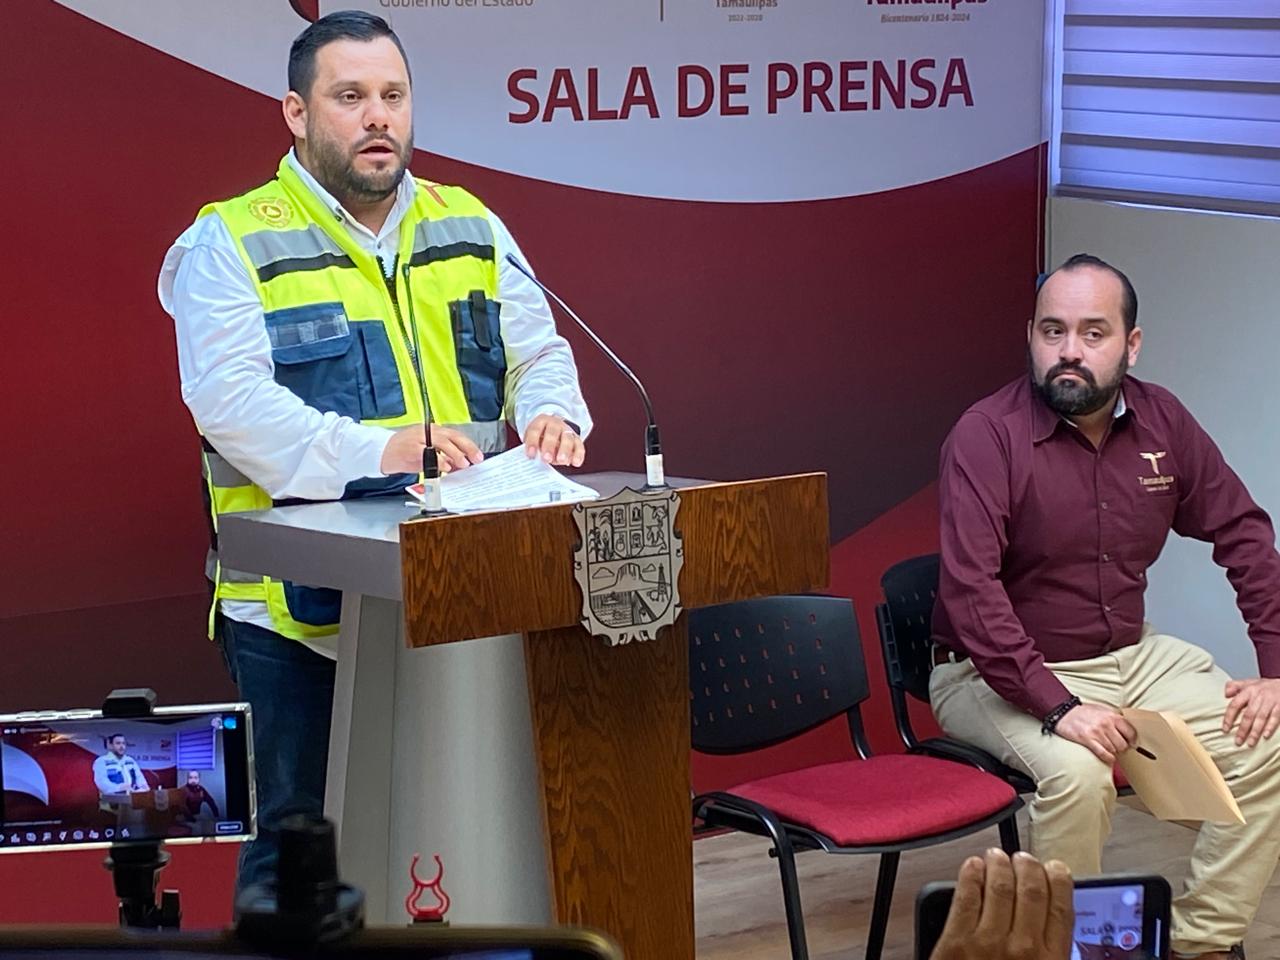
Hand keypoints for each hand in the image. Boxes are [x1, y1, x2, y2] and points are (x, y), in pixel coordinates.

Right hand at [380, 425, 483, 474]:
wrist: (382, 452)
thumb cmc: (405, 452)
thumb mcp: (427, 452)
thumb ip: (443, 457)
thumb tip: (458, 465)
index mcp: (433, 431)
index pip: (456, 436)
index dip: (469, 445)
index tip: (478, 456)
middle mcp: (428, 432)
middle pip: (452, 437)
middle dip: (467, 448)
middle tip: (476, 459)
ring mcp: (419, 439)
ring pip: (442, 442)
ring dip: (455, 454)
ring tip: (463, 463)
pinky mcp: (411, 448)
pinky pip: (428, 453)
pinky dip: (438, 460)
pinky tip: (446, 466)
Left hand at [522, 413, 583, 466]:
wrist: (553, 430)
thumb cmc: (541, 437)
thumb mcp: (533, 439)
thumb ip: (534, 448)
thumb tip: (534, 459)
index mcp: (541, 422)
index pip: (535, 430)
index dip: (532, 442)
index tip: (531, 454)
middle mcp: (555, 424)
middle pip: (552, 433)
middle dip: (549, 446)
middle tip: (546, 458)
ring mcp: (567, 431)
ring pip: (568, 438)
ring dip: (564, 450)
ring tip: (561, 460)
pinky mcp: (577, 439)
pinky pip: (579, 446)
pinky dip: (578, 455)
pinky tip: (575, 463)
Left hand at [929, 849, 1073, 959]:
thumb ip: (1050, 957)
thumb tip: (1056, 927)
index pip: (1062, 908)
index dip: (1059, 881)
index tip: (1054, 868)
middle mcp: (1024, 950)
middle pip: (1031, 891)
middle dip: (1028, 868)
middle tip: (1024, 859)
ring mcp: (987, 944)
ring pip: (999, 886)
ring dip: (999, 865)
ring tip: (997, 857)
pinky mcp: (955, 943)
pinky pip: (965, 897)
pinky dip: (971, 875)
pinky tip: (972, 867)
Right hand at [1052, 703, 1136, 764]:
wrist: (1064, 712)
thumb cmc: (1083, 712)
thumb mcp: (1102, 710)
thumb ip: (1114, 719)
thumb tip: (1126, 730)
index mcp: (1112, 716)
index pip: (1131, 732)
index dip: (1132, 740)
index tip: (1131, 743)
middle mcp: (1106, 724)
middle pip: (1123, 744)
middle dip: (1121, 748)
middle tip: (1117, 747)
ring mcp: (1097, 732)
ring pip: (1114, 750)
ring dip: (1113, 752)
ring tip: (1109, 750)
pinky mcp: (1087, 739)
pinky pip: (1103, 753)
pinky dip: (1108, 758)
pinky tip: (1108, 757)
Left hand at [1223, 677, 1279, 746]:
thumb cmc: (1264, 686)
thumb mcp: (1249, 682)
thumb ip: (1235, 686)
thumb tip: (1225, 694)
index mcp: (1248, 691)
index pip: (1235, 705)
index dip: (1229, 717)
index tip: (1225, 729)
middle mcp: (1258, 696)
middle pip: (1248, 715)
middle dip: (1242, 730)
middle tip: (1238, 742)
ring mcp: (1270, 702)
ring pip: (1261, 718)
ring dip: (1255, 732)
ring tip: (1250, 743)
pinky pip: (1275, 718)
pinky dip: (1270, 727)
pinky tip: (1265, 736)